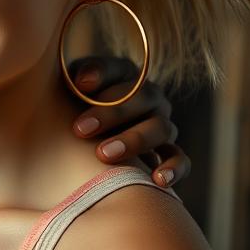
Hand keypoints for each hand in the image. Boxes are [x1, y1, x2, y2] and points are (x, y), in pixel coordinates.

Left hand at [67, 56, 187, 188]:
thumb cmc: (72, 105)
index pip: (118, 69)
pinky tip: (158, 180)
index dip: (101, 75)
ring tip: (103, 155)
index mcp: (125, 75)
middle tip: (80, 130)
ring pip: (161, 128)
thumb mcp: (69, 87)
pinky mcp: (169, 151)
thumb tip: (83, 83)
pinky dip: (173, 168)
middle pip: (143, 98)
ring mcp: (162, 124)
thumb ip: (75, 78)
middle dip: (111, 114)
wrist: (85, 133)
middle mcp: (150, 97)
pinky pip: (181, 159)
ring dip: (134, 141)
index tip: (80, 86)